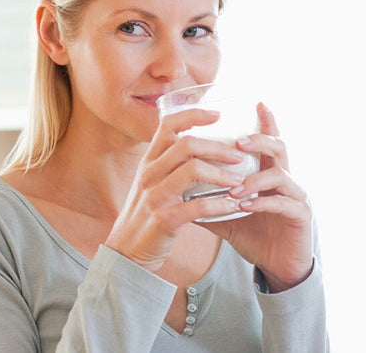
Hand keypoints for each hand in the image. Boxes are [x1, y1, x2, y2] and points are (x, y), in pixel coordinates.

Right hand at [104, 108, 247, 272]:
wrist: (126, 250)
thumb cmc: (146, 215)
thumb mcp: (151, 183)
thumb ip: (169, 165)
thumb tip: (199, 147)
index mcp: (149, 161)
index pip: (168, 124)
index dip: (194, 114)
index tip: (219, 114)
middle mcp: (150, 173)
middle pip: (187, 144)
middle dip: (219, 147)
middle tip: (239, 156)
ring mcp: (155, 196)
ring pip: (193, 171)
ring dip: (222, 175)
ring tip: (240, 182)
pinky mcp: (163, 220)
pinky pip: (197, 207)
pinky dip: (220, 205)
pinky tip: (233, 206)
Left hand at [200, 103, 313, 292]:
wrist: (277, 267)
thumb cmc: (254, 235)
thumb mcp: (227, 215)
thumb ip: (206, 201)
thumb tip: (175, 191)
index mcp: (268, 173)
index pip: (268, 141)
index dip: (266, 121)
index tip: (257, 102)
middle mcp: (285, 179)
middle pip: (279, 147)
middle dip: (259, 140)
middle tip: (238, 142)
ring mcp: (296, 196)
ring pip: (280, 174)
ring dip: (254, 178)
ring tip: (234, 188)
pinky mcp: (301, 216)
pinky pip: (283, 202)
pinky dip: (262, 201)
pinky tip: (244, 205)